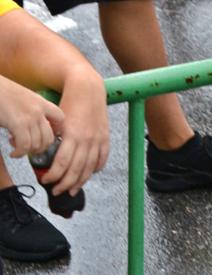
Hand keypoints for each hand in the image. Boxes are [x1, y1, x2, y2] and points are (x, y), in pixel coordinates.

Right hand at [0, 76, 61, 158]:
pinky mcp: (18, 124)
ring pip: (38, 144)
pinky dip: (19, 153)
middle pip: (50, 137)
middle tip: (28, 147)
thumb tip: (34, 126)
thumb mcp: (24, 98)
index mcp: (42, 102)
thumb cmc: (3, 94)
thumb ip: (32, 109)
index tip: (43, 136)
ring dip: (27, 151)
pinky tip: (13, 153)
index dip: (56, 130)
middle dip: (39, 147)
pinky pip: (25, 146)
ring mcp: (30, 117)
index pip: (60, 118)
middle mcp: (39, 110)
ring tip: (17, 148)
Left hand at [39, 69, 108, 195]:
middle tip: (56, 191)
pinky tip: (90, 174)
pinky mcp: (105, 136)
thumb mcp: (56, 119)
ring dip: (80, 182)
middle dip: (65, 184)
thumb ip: (50, 137)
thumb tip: (37, 152)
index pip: (62, 163)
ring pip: (90, 168)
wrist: (89, 89)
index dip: (53, 176)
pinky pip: (103, 158)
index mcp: (72, 134)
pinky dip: (96, 168)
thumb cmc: (69, 102)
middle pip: (76, 169)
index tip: (46, 181)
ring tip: (72, 190)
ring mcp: (98, 139)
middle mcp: (86, 139)